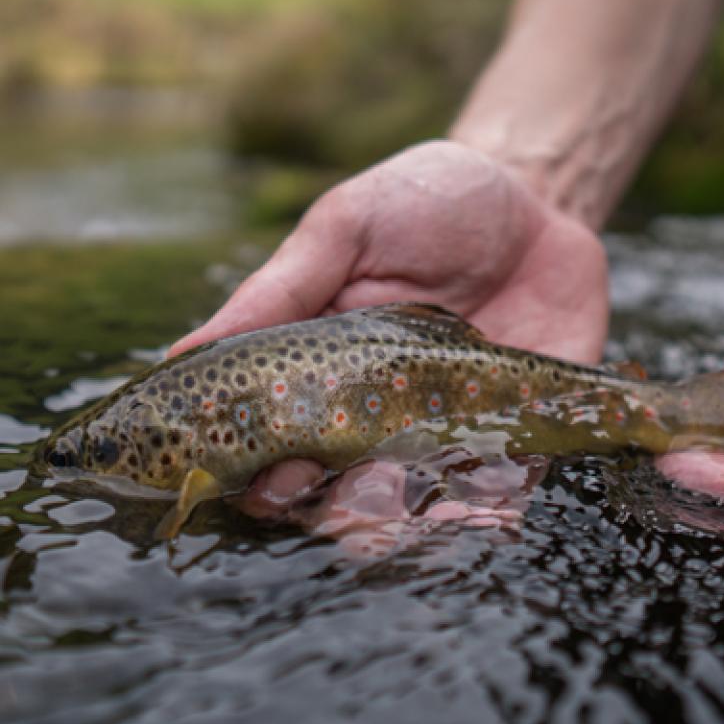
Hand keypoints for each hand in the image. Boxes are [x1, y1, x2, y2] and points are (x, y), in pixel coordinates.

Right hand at [169, 139, 608, 530]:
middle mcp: (387, 411)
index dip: (270, 472)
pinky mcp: (521, 430)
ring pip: (421, 504)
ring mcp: (455, 425)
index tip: (272, 477)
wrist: (537, 196)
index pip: (284, 443)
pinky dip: (488, 512)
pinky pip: (503, 488)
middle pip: (349, 488)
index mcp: (330, 370)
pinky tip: (479, 521)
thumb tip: (185, 355)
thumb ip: (280, 290)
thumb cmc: (429, 200)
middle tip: (347, 511)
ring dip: (409, 526)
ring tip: (408, 523)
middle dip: (342, 514)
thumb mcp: (348, 226)